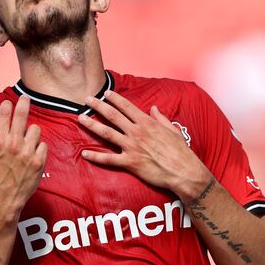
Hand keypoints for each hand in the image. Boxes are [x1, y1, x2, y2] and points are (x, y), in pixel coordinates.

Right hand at [0, 95, 46, 216]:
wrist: (4, 198)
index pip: (4, 113)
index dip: (7, 106)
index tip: (8, 104)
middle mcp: (13, 144)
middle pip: (22, 114)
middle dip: (23, 103)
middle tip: (25, 98)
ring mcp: (28, 152)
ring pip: (35, 129)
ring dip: (31, 133)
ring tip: (26, 142)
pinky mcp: (39, 161)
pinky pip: (43, 144)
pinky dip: (38, 148)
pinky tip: (32, 155)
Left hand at [77, 91, 211, 198]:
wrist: (183, 171)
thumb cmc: (180, 152)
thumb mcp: (173, 130)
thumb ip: (161, 118)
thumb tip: (153, 108)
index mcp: (147, 123)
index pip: (127, 107)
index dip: (114, 99)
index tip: (105, 93)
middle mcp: (137, 132)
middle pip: (113, 116)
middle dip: (98, 106)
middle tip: (86, 99)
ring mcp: (132, 147)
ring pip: (107, 133)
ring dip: (92, 125)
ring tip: (81, 118)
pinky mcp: (130, 163)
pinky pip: (109, 159)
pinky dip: (96, 157)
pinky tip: (84, 154)